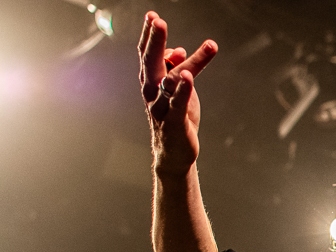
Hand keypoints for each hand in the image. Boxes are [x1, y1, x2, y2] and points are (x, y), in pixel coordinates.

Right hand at [138, 12, 217, 174]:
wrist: (174, 152)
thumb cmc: (176, 118)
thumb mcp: (177, 90)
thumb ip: (176, 69)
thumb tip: (178, 50)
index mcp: (151, 81)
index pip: (148, 53)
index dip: (150, 35)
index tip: (153, 16)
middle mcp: (152, 92)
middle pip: (152, 62)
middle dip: (155, 41)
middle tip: (158, 21)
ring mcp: (162, 107)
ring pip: (169, 82)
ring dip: (177, 65)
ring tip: (179, 49)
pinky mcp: (175, 122)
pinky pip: (178, 104)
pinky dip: (183, 90)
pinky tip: (188, 76)